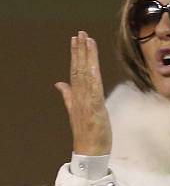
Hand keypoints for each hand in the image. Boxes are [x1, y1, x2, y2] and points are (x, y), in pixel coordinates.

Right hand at [55, 30, 111, 155]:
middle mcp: (80, 97)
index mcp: (77, 97)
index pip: (75, 71)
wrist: (90, 152)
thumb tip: (59, 83)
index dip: (76, 55)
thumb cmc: (87, 134)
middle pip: (79, 69)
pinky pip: (93, 89)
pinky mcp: (95, 109)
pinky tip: (93, 64)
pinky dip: (93, 75)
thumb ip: (68, 96)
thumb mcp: (77, 112)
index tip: (76, 40)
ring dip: (86, 57)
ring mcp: (87, 102)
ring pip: (85, 75)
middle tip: (80, 33)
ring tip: (87, 40)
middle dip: (80, 51)